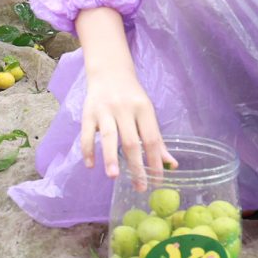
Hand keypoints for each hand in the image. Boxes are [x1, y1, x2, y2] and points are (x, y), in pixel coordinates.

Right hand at [78, 52, 168, 186]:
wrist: (109, 71)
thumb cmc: (131, 96)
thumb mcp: (147, 113)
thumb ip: (156, 139)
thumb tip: (172, 165)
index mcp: (143, 109)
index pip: (152, 139)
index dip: (155, 161)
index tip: (158, 180)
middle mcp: (124, 109)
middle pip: (131, 141)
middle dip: (136, 166)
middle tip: (139, 186)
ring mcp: (105, 110)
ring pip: (109, 137)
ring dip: (111, 158)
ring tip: (114, 177)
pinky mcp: (88, 113)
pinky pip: (86, 134)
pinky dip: (88, 150)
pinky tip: (90, 165)